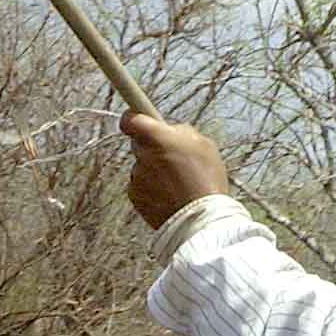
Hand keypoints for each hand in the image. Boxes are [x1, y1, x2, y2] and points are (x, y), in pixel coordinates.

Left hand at [119, 111, 232, 228]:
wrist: (199, 218)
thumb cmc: (205, 180)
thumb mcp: (204, 144)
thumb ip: (182, 132)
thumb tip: (173, 131)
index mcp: (156, 138)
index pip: (131, 119)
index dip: (134, 117)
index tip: (138, 117)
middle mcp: (142, 156)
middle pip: (139, 144)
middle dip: (153, 147)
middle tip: (174, 156)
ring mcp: (137, 178)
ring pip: (142, 167)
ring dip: (155, 170)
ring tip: (179, 181)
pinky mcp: (135, 198)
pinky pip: (142, 186)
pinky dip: (152, 189)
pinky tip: (171, 194)